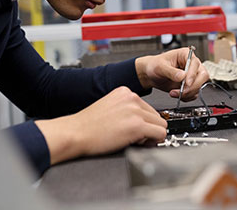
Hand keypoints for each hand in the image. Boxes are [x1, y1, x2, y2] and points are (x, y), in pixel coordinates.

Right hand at [34, 86, 166, 164]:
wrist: (75, 133)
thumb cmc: (88, 125)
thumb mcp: (110, 107)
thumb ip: (127, 110)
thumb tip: (144, 121)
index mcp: (125, 92)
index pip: (148, 108)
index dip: (144, 122)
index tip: (134, 128)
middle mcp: (132, 98)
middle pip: (157, 116)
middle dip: (149, 129)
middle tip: (134, 137)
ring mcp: (135, 111)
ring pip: (161, 125)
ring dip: (151, 136)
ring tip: (133, 140)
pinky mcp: (137, 125)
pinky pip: (160, 134)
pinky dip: (153, 142)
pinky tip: (137, 143)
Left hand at [134, 47, 209, 101]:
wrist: (151, 75)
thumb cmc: (155, 65)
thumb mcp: (160, 67)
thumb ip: (171, 72)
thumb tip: (182, 76)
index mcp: (186, 55)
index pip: (196, 64)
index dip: (192, 74)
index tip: (186, 83)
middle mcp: (191, 65)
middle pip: (203, 76)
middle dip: (193, 86)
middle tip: (182, 91)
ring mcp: (192, 76)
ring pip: (199, 87)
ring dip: (187, 93)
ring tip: (173, 92)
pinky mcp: (190, 86)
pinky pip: (194, 94)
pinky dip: (186, 97)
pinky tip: (175, 94)